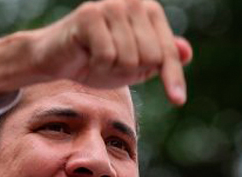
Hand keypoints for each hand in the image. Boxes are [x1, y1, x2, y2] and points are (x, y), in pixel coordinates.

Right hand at [0, 0, 193, 104]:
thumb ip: (162, 57)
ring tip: (98, 61)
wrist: (54, 58)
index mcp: (148, 10)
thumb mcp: (136, 63)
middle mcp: (133, 2)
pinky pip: (107, 57)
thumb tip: (187, 52)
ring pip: (129, 59)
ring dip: (113, 71)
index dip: (173, 78)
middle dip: (131, 72)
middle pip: (150, 57)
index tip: (178, 101)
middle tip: (111, 65)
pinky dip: (98, 67)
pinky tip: (87, 59)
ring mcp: (111, 6)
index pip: (167, 52)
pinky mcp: (89, 15)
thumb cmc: (97, 60)